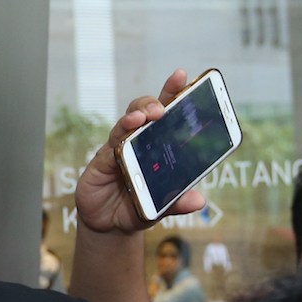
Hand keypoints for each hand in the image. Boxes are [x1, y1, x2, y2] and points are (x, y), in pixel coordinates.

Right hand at [75, 69, 205, 233]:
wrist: (109, 225)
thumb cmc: (136, 207)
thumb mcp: (160, 207)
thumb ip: (177, 202)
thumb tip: (199, 200)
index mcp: (157, 147)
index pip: (168, 115)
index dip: (174, 94)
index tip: (183, 76)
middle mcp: (138, 142)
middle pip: (145, 110)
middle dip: (156, 100)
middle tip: (164, 106)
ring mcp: (118, 149)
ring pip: (126, 123)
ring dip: (136, 116)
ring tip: (144, 117)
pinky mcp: (102, 162)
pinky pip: (110, 147)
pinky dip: (119, 139)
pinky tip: (126, 133)